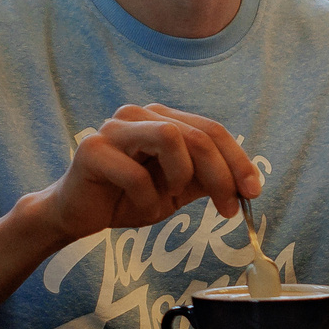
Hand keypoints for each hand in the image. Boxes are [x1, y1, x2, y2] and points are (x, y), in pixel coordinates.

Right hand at [28, 104, 261, 244]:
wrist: (76, 214)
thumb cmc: (125, 197)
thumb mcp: (176, 190)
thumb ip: (205, 179)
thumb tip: (245, 184)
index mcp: (160, 118)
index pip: (210, 129)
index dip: (237, 160)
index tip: (252, 192)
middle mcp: (139, 114)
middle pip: (197, 135)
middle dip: (221, 175)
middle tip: (228, 209)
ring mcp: (114, 128)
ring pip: (170, 138)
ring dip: (179, 178)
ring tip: (166, 199)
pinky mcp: (92, 149)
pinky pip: (137, 174)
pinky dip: (147, 199)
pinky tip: (139, 207)